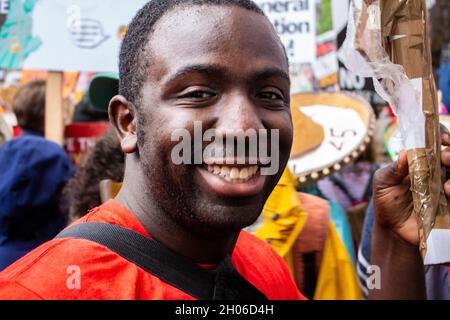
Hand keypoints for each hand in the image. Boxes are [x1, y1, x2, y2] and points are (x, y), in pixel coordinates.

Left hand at [373, 125, 449, 245]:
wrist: (392, 229)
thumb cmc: (386, 202)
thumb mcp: (383, 183)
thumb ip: (393, 169)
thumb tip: (405, 153)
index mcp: (420, 161)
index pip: (435, 141)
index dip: (441, 135)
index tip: (442, 139)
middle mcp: (437, 170)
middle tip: (445, 158)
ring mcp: (445, 186)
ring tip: (446, 185)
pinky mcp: (449, 203)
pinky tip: (447, 191)